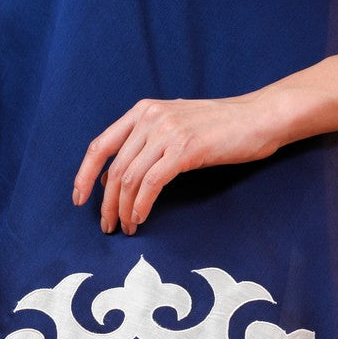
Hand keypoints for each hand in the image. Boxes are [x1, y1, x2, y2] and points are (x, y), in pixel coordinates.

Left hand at [71, 90, 283, 234]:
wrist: (258, 118)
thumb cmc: (220, 127)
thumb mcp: (175, 127)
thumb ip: (146, 145)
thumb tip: (117, 177)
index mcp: (143, 111)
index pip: (101, 145)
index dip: (85, 175)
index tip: (79, 199)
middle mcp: (150, 117)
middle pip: (114, 169)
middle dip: (106, 203)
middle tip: (107, 226)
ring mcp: (167, 132)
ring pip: (129, 179)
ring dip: (123, 210)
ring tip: (126, 228)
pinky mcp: (185, 149)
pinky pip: (151, 184)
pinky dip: (141, 206)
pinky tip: (140, 218)